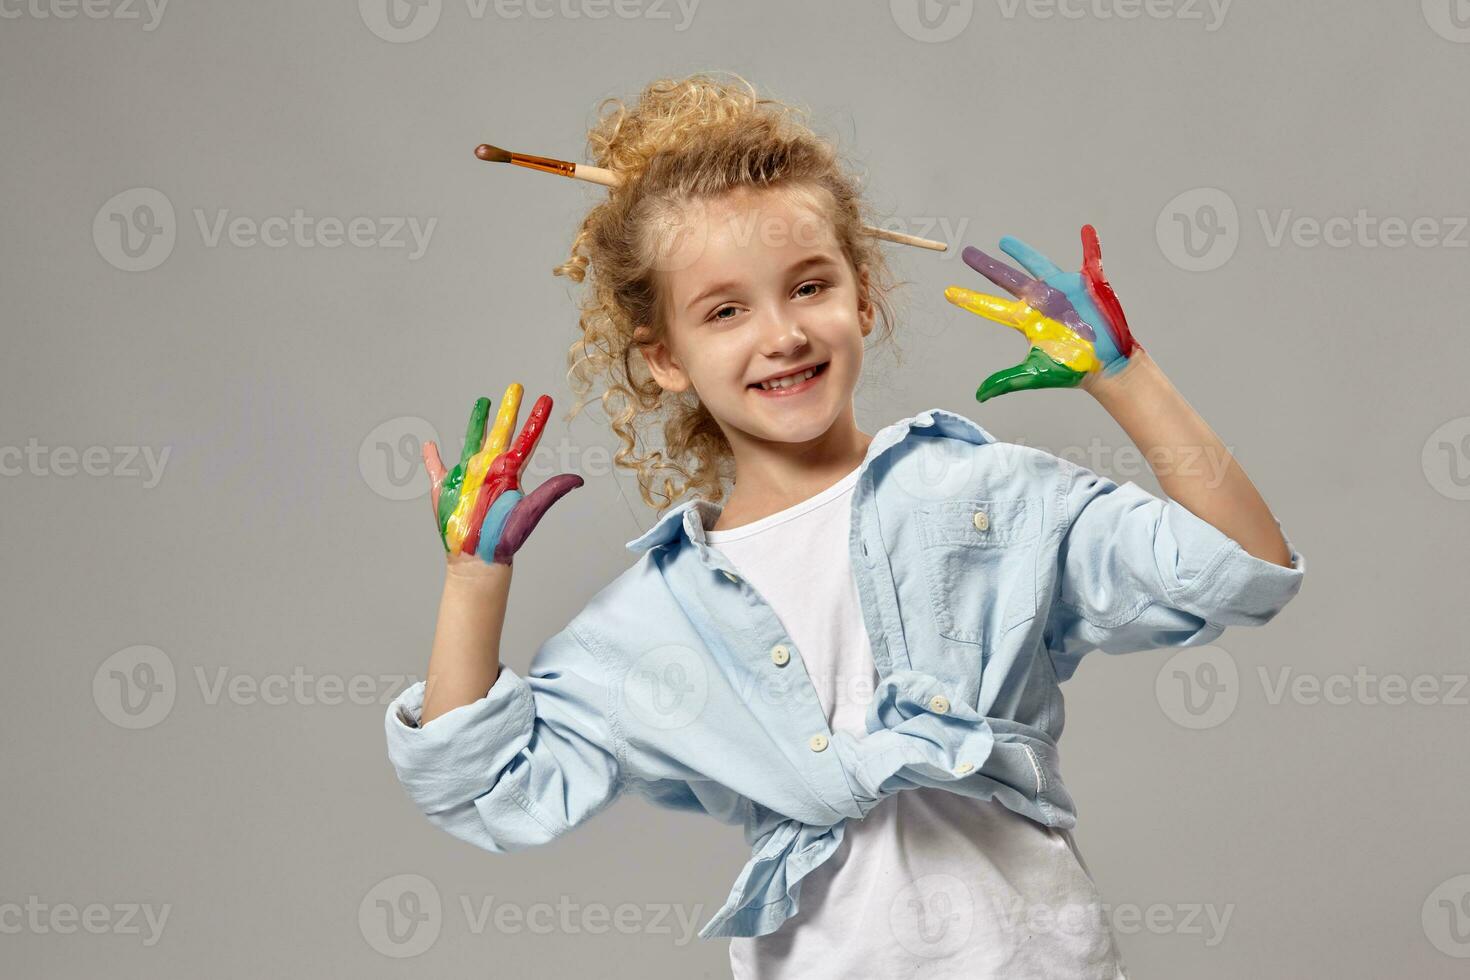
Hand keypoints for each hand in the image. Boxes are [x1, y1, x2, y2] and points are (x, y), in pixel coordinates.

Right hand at [422, 383, 582, 564]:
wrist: (478, 556)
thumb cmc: (505, 537)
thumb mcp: (529, 511)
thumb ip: (550, 492)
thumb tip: (578, 479)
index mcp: (510, 472)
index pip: (526, 439)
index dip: (536, 419)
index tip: (545, 399)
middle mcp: (490, 469)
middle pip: (501, 431)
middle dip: (508, 410)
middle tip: (516, 386)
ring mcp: (467, 476)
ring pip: (472, 440)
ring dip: (476, 421)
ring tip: (483, 401)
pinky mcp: (445, 487)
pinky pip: (436, 467)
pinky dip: (432, 456)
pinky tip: (430, 445)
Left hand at [944, 225, 1140, 401]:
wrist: (1108, 366)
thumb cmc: (1074, 370)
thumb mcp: (1036, 373)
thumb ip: (1006, 381)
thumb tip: (978, 396)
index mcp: (1026, 320)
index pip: (991, 307)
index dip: (970, 299)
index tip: (948, 292)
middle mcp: (1041, 302)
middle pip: (1007, 279)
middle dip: (987, 266)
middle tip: (967, 253)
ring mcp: (1064, 291)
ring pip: (1038, 264)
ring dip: (1022, 252)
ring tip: (1004, 241)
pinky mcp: (1090, 285)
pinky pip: (1091, 259)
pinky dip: (1090, 245)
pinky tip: (1086, 230)